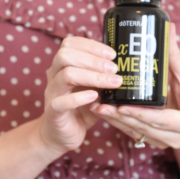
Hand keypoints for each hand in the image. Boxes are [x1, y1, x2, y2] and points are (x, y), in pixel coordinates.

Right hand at [38, 36, 122, 154]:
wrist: (62, 135)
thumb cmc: (81, 109)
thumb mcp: (95, 89)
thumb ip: (104, 78)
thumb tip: (127, 67)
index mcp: (62, 66)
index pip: (70, 44)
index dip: (92, 45)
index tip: (112, 54)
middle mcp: (54, 76)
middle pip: (66, 55)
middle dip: (93, 59)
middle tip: (114, 69)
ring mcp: (52, 93)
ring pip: (66, 75)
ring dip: (93, 77)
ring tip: (112, 83)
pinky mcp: (53, 112)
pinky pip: (62, 102)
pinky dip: (80, 98)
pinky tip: (95, 97)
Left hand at [92, 24, 179, 148]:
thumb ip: (175, 56)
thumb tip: (168, 27)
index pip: (162, 120)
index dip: (141, 114)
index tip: (121, 106)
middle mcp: (177, 138)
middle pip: (144, 128)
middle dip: (121, 118)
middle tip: (101, 105)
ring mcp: (165, 142)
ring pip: (136, 133)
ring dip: (116, 121)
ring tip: (97, 107)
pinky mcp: (155, 141)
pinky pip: (135, 133)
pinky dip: (120, 123)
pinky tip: (105, 112)